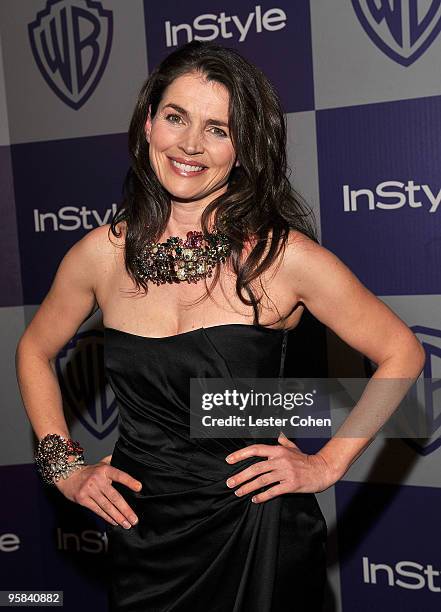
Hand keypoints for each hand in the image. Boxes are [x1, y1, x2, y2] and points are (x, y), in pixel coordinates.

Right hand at [54, 459, 141, 528]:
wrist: (67, 475)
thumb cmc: (89, 471)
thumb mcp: (101, 463)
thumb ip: (113, 461)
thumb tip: (127, 458)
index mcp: (104, 470)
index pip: (119, 475)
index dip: (129, 481)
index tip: (139, 488)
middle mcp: (97, 479)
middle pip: (114, 496)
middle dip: (126, 509)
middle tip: (134, 519)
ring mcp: (89, 490)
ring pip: (107, 506)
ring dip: (118, 517)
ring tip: (127, 524)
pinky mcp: (83, 499)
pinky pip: (97, 510)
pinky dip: (107, 517)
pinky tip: (115, 522)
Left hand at [224, 432, 338, 503]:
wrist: (322, 470)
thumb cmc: (306, 459)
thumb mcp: (293, 447)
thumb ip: (283, 441)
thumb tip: (278, 434)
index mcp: (278, 450)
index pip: (255, 450)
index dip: (240, 454)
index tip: (229, 460)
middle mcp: (280, 460)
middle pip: (255, 468)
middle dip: (240, 476)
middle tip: (230, 482)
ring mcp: (286, 472)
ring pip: (262, 480)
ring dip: (248, 487)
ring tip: (238, 492)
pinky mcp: (291, 484)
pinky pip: (273, 491)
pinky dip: (262, 496)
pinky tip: (254, 499)